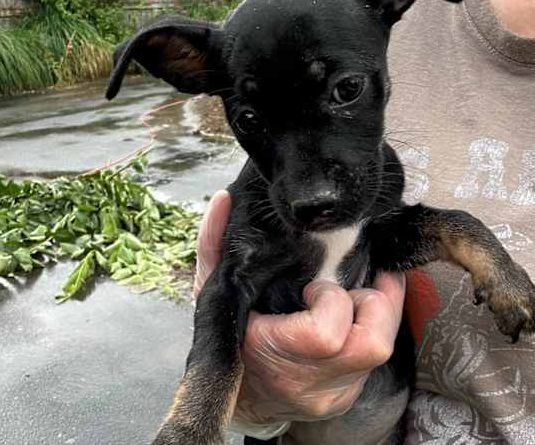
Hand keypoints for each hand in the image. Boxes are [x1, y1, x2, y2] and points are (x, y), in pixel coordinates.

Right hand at [195, 190, 405, 424]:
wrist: (238, 394)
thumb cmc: (228, 338)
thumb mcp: (214, 291)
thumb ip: (214, 244)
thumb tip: (225, 198)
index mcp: (272, 356)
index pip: (324, 335)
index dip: (330, 300)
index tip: (313, 286)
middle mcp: (309, 384)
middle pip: (371, 343)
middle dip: (371, 303)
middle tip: (347, 287)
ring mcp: (333, 395)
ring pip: (382, 348)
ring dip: (377, 312)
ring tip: (356, 293)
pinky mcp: (348, 396)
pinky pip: (379, 357)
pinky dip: (374, 325)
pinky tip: (357, 309)